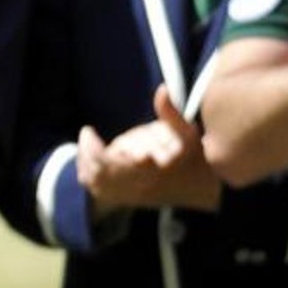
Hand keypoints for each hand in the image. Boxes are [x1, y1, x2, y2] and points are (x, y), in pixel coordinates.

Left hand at [79, 86, 222, 214]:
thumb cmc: (194, 157)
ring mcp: (132, 194)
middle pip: (98, 175)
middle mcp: (137, 185)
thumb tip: (163, 89)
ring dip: (85, 164)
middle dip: (88, 154)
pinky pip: (99, 191)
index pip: (110, 166)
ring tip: (86, 144)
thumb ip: (172, 114)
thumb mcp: (188, 134)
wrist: (202, 188)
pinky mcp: (129, 198)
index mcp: (149, 171)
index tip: (87, 131)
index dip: (93, 151)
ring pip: (95, 184)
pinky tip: (88, 160)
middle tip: (87, 135)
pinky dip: (89, 177)